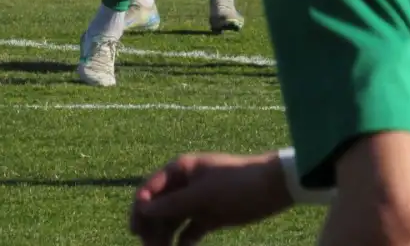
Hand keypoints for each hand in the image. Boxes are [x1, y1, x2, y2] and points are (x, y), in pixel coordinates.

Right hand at [130, 152, 276, 244]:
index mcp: (179, 170)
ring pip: (171, 223)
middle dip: (150, 228)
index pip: (149, 190)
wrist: (273, 188)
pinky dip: (182, 243)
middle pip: (157, 209)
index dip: (139, 210)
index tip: (136, 232)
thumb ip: (172, 203)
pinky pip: (188, 232)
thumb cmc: (236, 183)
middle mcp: (183, 185)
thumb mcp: (203, 193)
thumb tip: (142, 209)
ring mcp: (195, 202)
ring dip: (164, 238)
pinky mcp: (208, 218)